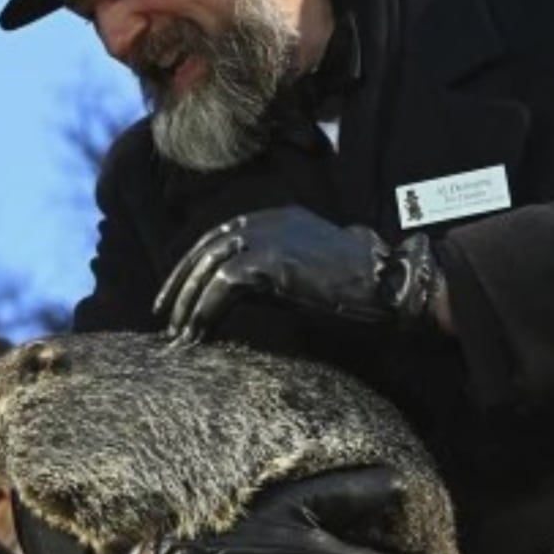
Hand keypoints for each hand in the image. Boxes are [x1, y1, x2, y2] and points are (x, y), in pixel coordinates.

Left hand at [156, 206, 443, 341]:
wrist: (389, 286)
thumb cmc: (358, 287)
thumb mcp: (305, 271)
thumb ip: (273, 272)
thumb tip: (238, 294)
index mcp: (276, 218)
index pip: (218, 238)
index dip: (192, 266)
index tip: (176, 294)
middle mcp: (267, 221)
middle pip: (206, 250)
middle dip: (180, 285)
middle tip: (164, 318)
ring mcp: (269, 236)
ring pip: (209, 267)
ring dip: (189, 303)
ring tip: (179, 335)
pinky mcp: (272, 260)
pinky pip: (223, 286)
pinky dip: (205, 311)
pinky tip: (199, 334)